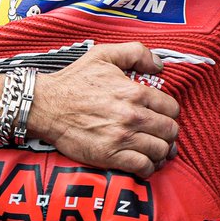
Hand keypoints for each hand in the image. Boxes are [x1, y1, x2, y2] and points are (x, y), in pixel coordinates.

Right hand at [29, 42, 179, 177]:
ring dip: (162, 151)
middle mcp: (133, 116)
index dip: (171, 113)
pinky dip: (149, 167)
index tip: (164, 116)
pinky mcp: (110, 157)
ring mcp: (122, 138)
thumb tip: (159, 64)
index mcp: (135, 91)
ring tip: (156, 149)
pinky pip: (143, 167)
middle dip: (170, 133)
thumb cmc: (75, 80)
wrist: (48, 106)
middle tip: (163, 134)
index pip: (171, 108)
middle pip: (170, 131)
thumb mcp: (105, 54)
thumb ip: (136, 52)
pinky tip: (145, 162)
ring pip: (160, 151)